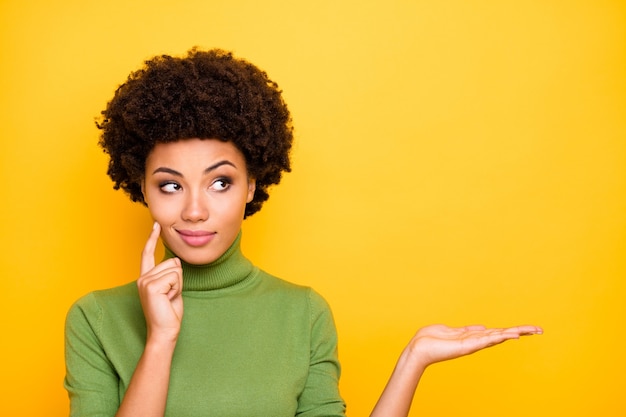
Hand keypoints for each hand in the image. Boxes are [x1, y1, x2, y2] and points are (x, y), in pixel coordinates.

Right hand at [136, 222, 183, 343]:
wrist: (164, 331)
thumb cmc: (169, 313)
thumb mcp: (172, 289)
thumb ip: (171, 274)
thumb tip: (175, 260)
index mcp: (146, 278)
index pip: (148, 254)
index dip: (152, 238)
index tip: (156, 224)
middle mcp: (143, 278)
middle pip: (173, 263)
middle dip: (179, 279)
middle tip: (170, 296)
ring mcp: (145, 281)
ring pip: (175, 269)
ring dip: (178, 285)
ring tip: (168, 299)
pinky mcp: (151, 286)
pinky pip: (175, 277)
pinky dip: (177, 289)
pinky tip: (168, 299)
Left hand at [406, 324, 542, 368]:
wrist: (418, 349)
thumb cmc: (431, 340)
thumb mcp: (453, 331)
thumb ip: (468, 330)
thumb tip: (482, 328)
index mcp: (473, 337)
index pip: (498, 332)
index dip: (513, 330)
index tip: (529, 329)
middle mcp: (476, 341)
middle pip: (503, 334)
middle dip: (521, 331)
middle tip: (540, 330)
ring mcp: (473, 344)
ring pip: (498, 337)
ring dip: (515, 332)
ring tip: (532, 330)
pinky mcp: (467, 346)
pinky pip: (486, 340)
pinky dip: (500, 337)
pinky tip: (511, 335)